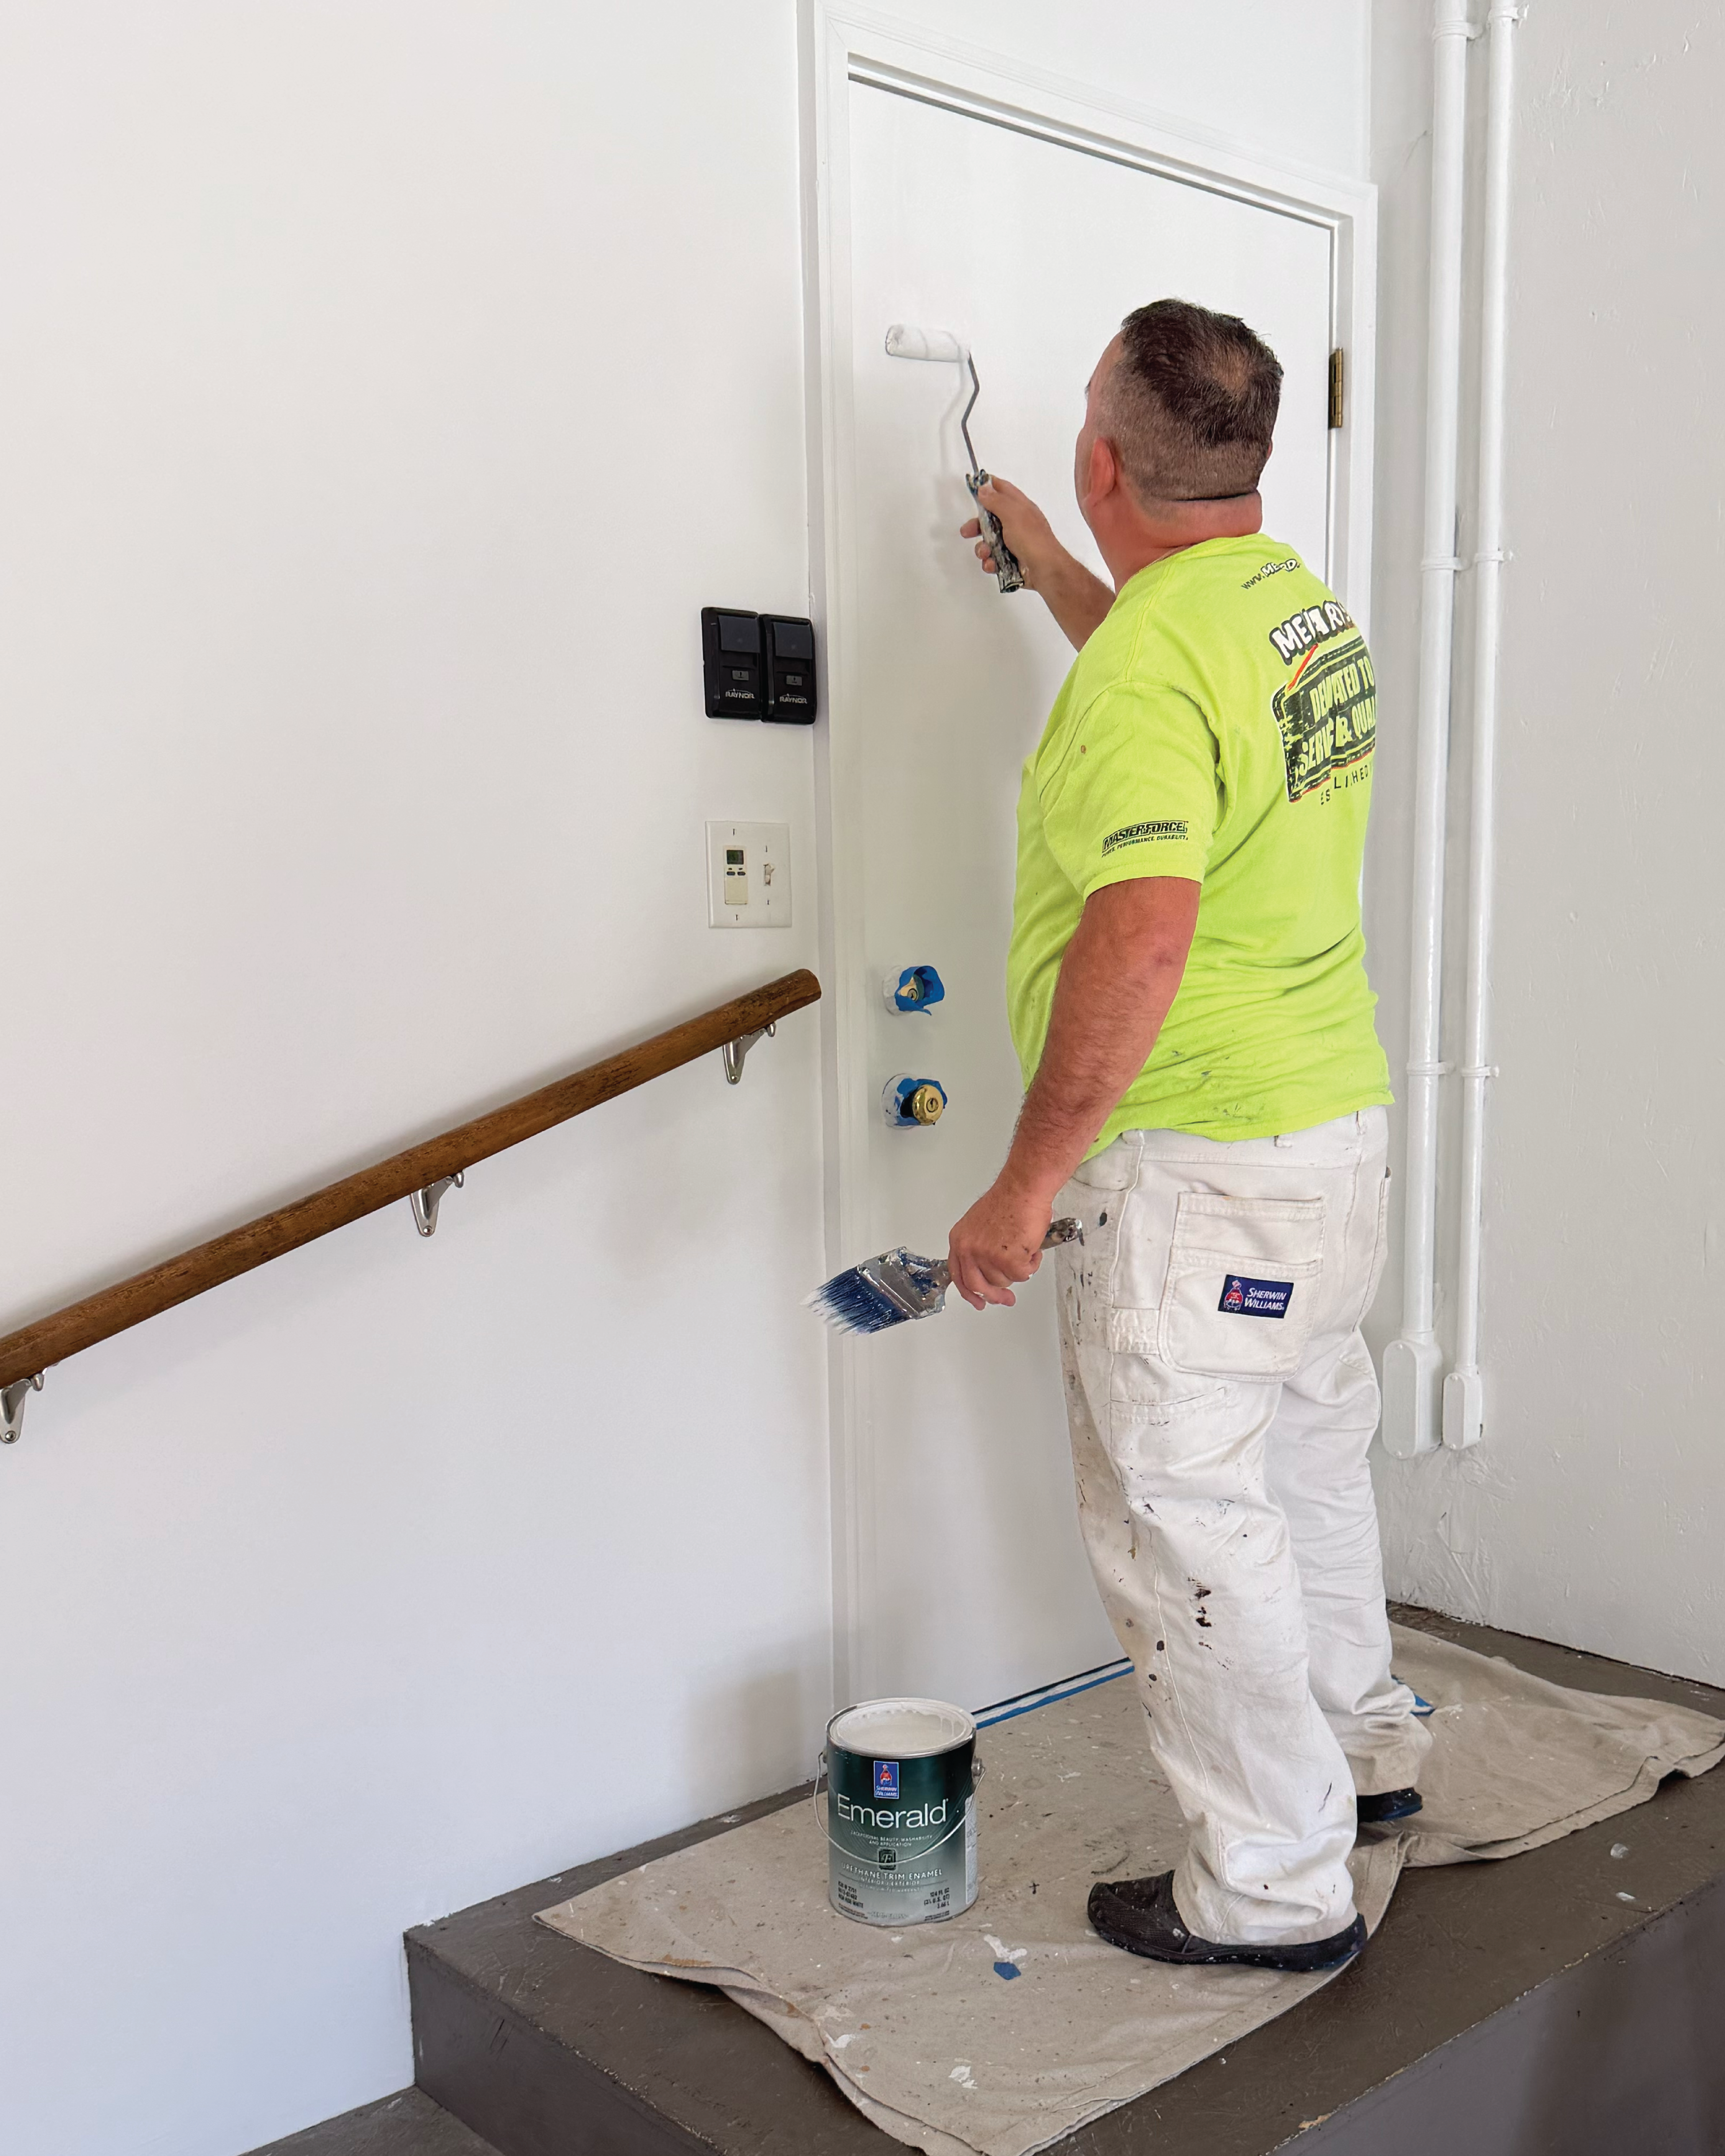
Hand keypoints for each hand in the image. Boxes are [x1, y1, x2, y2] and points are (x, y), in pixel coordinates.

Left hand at [947, 1175, 1056, 1311]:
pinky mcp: (1008, 1260)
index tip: (978, 1301)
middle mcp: (969, 1249)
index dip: (969, 1292)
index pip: (958, 1275)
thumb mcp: (981, 1226)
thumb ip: (980, 1250)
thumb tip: (989, 1273)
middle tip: (1006, 1299)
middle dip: (994, 1295)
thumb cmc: (1009, 1201)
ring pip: (1003, 1281)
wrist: (1023, 1189)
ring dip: (1018, 1270)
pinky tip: (1032, 1248)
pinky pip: (1022, 1275)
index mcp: (959, 1240)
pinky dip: (1031, 1264)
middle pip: (977, 1285)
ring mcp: (987, 1256)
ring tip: (1024, 1249)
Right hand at [958, 475, 1062, 589]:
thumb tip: (984, 489)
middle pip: (990, 518)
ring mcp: (1014, 542)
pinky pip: (994, 558)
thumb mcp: (1013, 514)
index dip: (988, 486)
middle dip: (977, 525)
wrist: (1045, 570)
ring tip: (985, 553)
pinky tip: (993, 564)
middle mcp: (1017, 522)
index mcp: (1020, 507)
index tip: (973, 487)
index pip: (1002, 489)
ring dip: (983, 548)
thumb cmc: (1033, 540)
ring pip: (989, 541)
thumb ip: (996, 500)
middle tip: (967, 531)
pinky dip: (990, 562)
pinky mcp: (1011, 559)